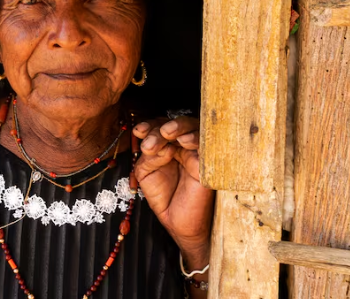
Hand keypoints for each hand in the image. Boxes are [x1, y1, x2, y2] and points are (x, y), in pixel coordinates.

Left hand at [133, 116, 214, 264]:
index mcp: (168, 146)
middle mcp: (184, 146)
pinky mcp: (212, 164)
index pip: (160, 127)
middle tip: (149, 142)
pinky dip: (196, 138)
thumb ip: (147, 157)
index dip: (149, 125)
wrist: (181, 225)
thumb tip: (157, 146)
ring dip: (178, 127)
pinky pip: (208, 145)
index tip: (138, 132)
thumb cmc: (165, 198)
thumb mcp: (145, 174)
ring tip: (165, 133)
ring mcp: (199, 153)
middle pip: (176, 124)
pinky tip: (183, 141)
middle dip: (160, 128)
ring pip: (193, 128)